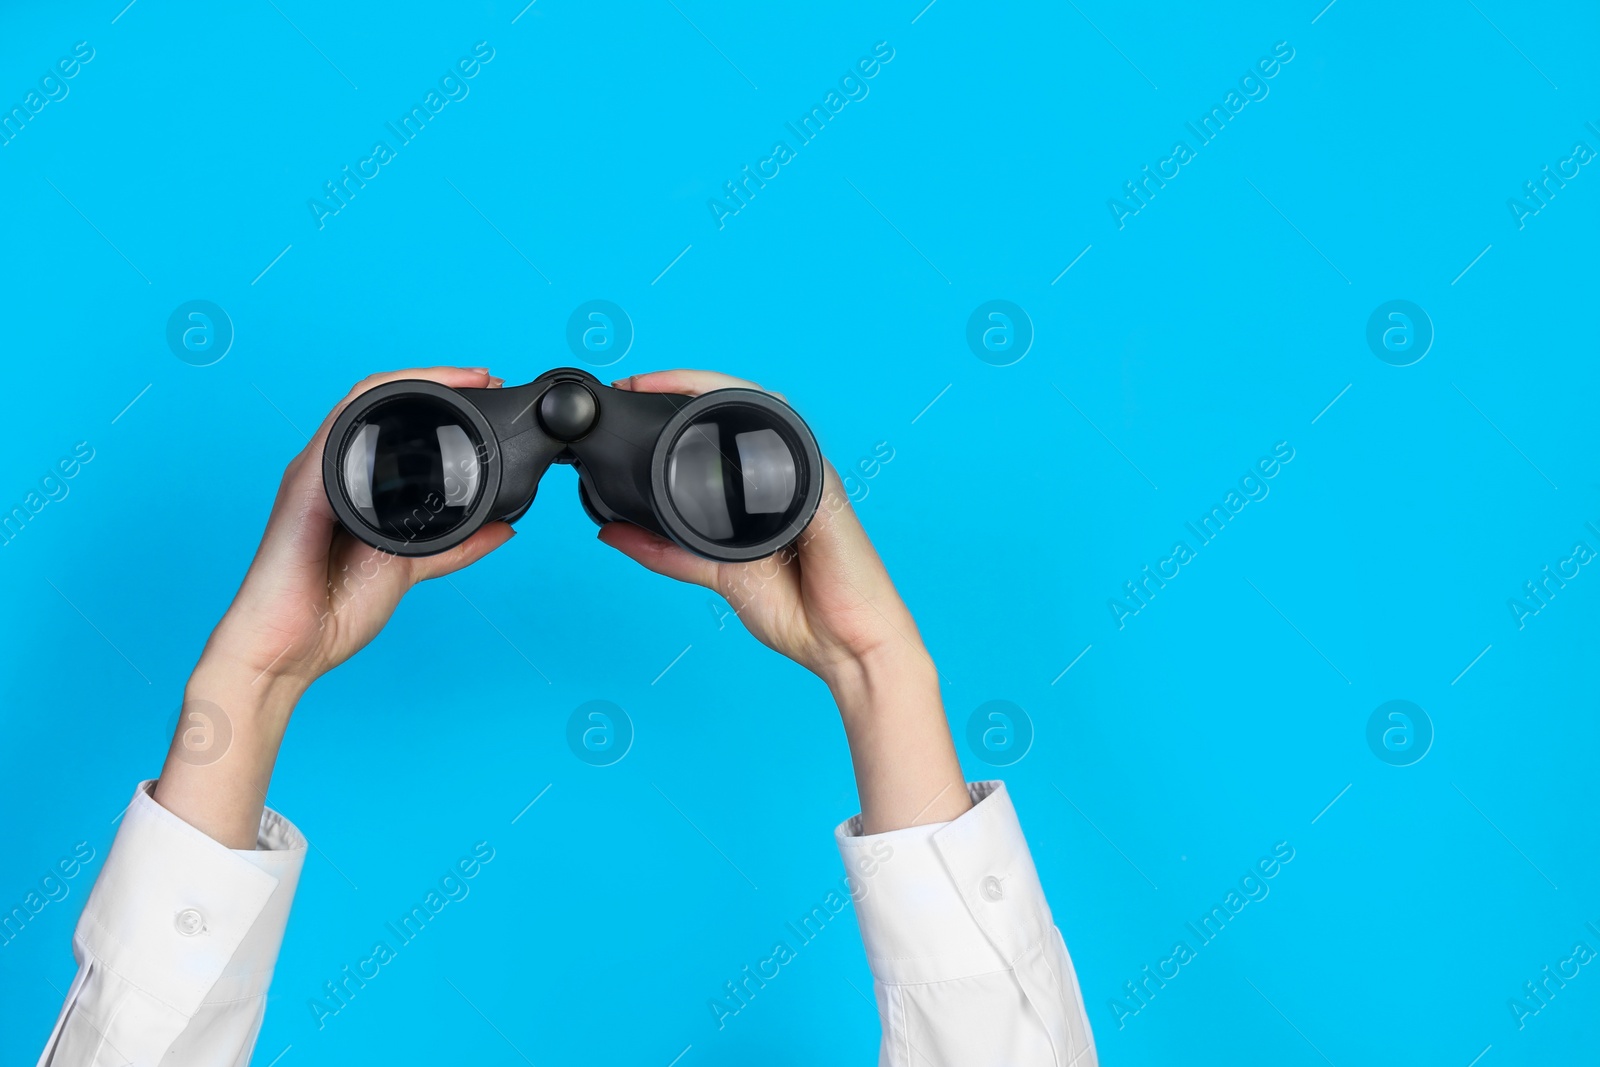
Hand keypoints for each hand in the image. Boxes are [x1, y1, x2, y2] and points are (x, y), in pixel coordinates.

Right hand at [198, 366, 515, 700]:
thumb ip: (454, 545)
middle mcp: (332, 470)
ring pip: (362, 402)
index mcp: (354, 485)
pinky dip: (376, 408)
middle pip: (381, 402)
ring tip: (463, 380)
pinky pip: (338, 430)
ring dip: (415, 382)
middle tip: (486, 379)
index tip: (487, 392)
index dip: (441, 398)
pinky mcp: (304, 486)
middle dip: (436, 380)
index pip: (396, 423)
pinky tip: (412, 400)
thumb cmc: (332, 612)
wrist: (288, 650)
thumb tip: (504, 528)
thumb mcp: (409, 567)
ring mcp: (315, 473)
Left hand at [598, 369, 929, 688]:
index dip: (679, 403)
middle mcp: (785, 472)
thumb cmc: (800, 611)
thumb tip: (612, 532)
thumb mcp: (718, 575)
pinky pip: (788, 440)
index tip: (633, 395)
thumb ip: (668, 552)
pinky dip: (752, 419)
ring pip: (762, 409)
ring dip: (713, 388)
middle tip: (638, 382)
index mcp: (763, 487)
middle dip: (687, 383)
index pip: (721, 430)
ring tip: (664, 383)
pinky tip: (718, 410)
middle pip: (739, 407)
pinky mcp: (821, 487)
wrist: (845, 645)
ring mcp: (805, 475)